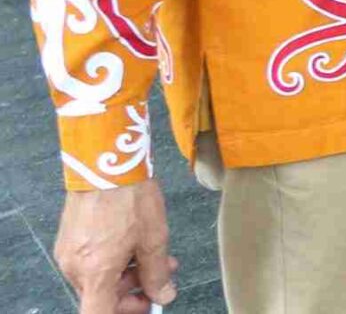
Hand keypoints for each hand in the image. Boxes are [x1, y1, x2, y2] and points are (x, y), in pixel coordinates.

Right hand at [55, 181, 175, 313]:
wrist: (106, 163)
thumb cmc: (131, 200)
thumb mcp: (153, 239)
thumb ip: (156, 273)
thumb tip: (163, 295)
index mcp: (94, 274)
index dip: (124, 312)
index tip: (145, 304)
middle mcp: (74, 268)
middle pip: (100, 296)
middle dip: (133, 289)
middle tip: (162, 274)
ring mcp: (67, 253)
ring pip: (97, 277)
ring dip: (126, 272)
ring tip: (156, 254)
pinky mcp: (68, 239)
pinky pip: (90, 260)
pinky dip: (112, 259)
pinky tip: (134, 242)